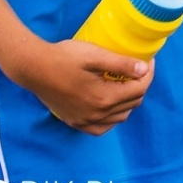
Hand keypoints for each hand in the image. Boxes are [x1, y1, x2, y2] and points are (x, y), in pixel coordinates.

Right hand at [6, 38, 155, 134]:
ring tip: (124, 82)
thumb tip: (144, 69)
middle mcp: (96, 115)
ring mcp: (84, 121)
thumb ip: (122, 64)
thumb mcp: (96, 55)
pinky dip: (112, 116)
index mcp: (104, 99)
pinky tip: (110, 102)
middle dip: (140, 85)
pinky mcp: (75, 122)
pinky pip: (102, 127)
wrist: (33, 68)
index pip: (140, 89)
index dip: (149, 73)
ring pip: (120, 116)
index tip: (148, 60)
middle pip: (133, 103)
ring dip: (128, 100)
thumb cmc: (63, 58)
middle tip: (137, 68)